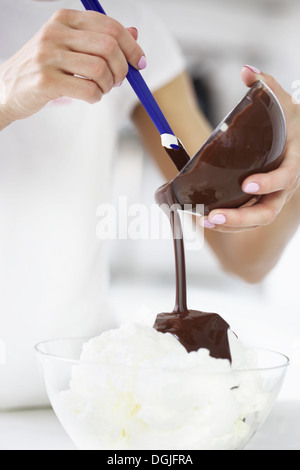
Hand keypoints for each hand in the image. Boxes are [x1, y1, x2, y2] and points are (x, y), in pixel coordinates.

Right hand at [0, 9, 145, 126]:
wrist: (7, 88)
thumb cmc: (44, 68)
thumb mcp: (70, 46)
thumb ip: (100, 39)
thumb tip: (134, 34)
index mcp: (64, 19)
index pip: (110, 27)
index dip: (132, 47)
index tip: (140, 64)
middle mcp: (55, 33)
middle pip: (109, 47)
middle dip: (122, 69)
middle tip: (117, 82)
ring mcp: (48, 56)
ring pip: (100, 69)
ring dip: (108, 86)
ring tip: (100, 90)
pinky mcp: (46, 81)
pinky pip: (88, 90)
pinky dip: (96, 97)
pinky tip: (90, 98)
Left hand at [202, 65, 299, 232]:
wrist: (293, 143)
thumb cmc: (287, 124)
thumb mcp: (283, 103)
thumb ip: (268, 86)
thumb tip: (247, 71)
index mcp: (292, 162)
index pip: (285, 177)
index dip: (269, 183)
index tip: (248, 184)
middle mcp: (284, 187)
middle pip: (268, 211)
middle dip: (241, 217)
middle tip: (214, 215)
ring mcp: (271, 198)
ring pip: (254, 220)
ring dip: (230, 224)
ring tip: (203, 221)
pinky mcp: (259, 204)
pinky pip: (245, 219)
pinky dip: (227, 221)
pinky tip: (203, 218)